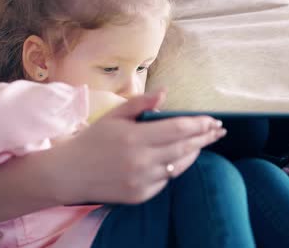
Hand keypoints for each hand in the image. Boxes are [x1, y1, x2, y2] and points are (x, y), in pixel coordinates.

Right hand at [46, 90, 226, 204]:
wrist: (69, 174)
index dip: (200, 124)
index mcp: (135, 137)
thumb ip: (141, 104)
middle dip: (205, 138)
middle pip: (185, 147)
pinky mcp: (140, 195)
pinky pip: (166, 179)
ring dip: (194, 152)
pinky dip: (175, 166)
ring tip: (204, 142)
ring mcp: (142, 180)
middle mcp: (141, 161)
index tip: (213, 120)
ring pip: (179, 165)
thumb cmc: (93, 140)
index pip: (178, 129)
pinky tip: (180, 157)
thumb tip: (165, 92)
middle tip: (218, 131)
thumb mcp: (114, 115)